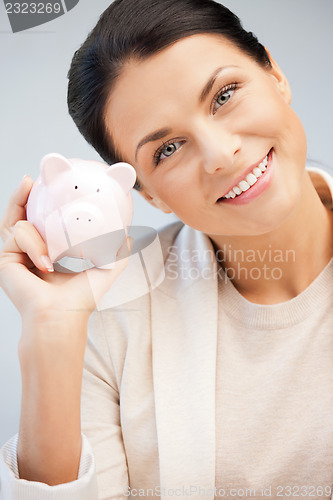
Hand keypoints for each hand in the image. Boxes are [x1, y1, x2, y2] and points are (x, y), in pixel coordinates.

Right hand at [0, 175, 131, 323]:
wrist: (61, 318)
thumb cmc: (80, 300)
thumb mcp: (104, 269)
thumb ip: (117, 252)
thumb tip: (129, 235)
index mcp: (46, 254)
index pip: (40, 223)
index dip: (40, 205)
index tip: (47, 186)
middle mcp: (28, 253)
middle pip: (19, 217)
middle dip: (21, 196)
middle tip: (30, 180)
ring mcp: (14, 256)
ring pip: (17, 223)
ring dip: (31, 223)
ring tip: (43, 230)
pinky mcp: (4, 260)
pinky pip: (17, 235)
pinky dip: (34, 245)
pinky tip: (47, 265)